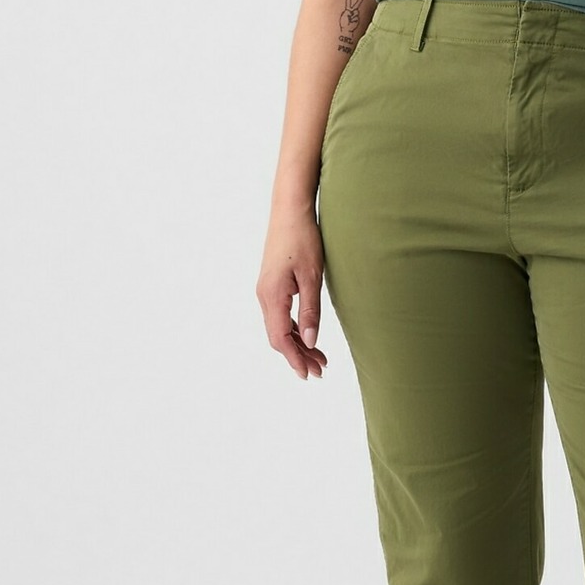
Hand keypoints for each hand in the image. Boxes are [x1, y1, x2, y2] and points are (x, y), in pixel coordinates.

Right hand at [257, 207, 328, 379]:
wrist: (290, 211)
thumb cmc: (303, 239)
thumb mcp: (312, 277)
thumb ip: (310, 311)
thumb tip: (311, 341)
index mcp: (272, 296)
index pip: (280, 338)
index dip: (295, 359)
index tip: (308, 374)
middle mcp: (264, 296)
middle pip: (278, 336)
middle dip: (298, 355)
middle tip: (320, 370)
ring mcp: (266, 290)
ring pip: (280, 327)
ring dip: (298, 343)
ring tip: (320, 358)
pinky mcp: (272, 284)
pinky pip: (280, 315)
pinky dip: (294, 329)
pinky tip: (308, 335)